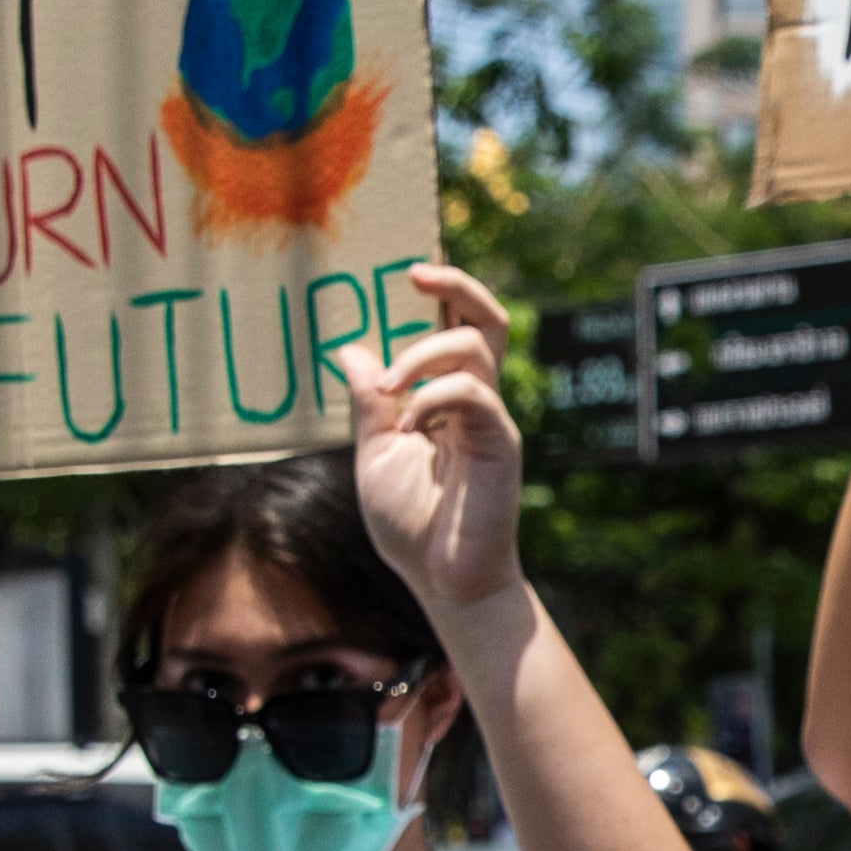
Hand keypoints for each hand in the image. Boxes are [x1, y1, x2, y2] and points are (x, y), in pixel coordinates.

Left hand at [351, 261, 523, 627]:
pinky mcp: (500, 443)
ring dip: (423, 355)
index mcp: (447, 397)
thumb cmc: (412, 523)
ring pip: (474, 348)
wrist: (442, 581)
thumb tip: (350, 349)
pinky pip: (473, 396)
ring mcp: (491, 418)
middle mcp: (476, 399)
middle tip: (415, 274)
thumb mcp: (375, 455)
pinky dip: (435, 399)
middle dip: (456, 286)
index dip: (441, 292)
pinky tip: (410, 428)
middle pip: (485, 319)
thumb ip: (368, 405)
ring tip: (389, 388)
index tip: (406, 270)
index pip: (454, 327)